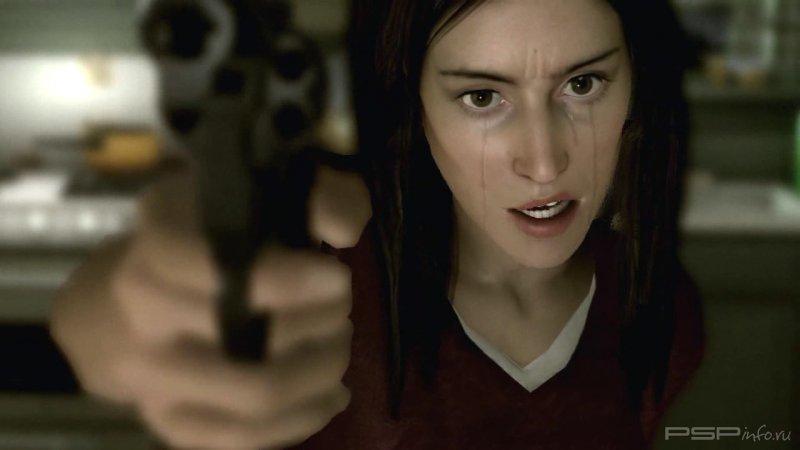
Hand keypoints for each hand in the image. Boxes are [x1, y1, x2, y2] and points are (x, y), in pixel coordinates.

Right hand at [51, 163, 371, 448]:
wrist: (127, 304)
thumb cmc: (207, 240)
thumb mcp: (257, 194)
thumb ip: (316, 194)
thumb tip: (346, 229)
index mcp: (158, 245)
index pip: (215, 269)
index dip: (285, 280)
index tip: (337, 276)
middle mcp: (140, 314)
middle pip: (247, 338)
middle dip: (318, 323)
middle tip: (342, 306)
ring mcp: (151, 377)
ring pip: (255, 396)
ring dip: (319, 371)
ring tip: (339, 344)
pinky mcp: (171, 423)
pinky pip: (247, 439)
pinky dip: (305, 418)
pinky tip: (332, 394)